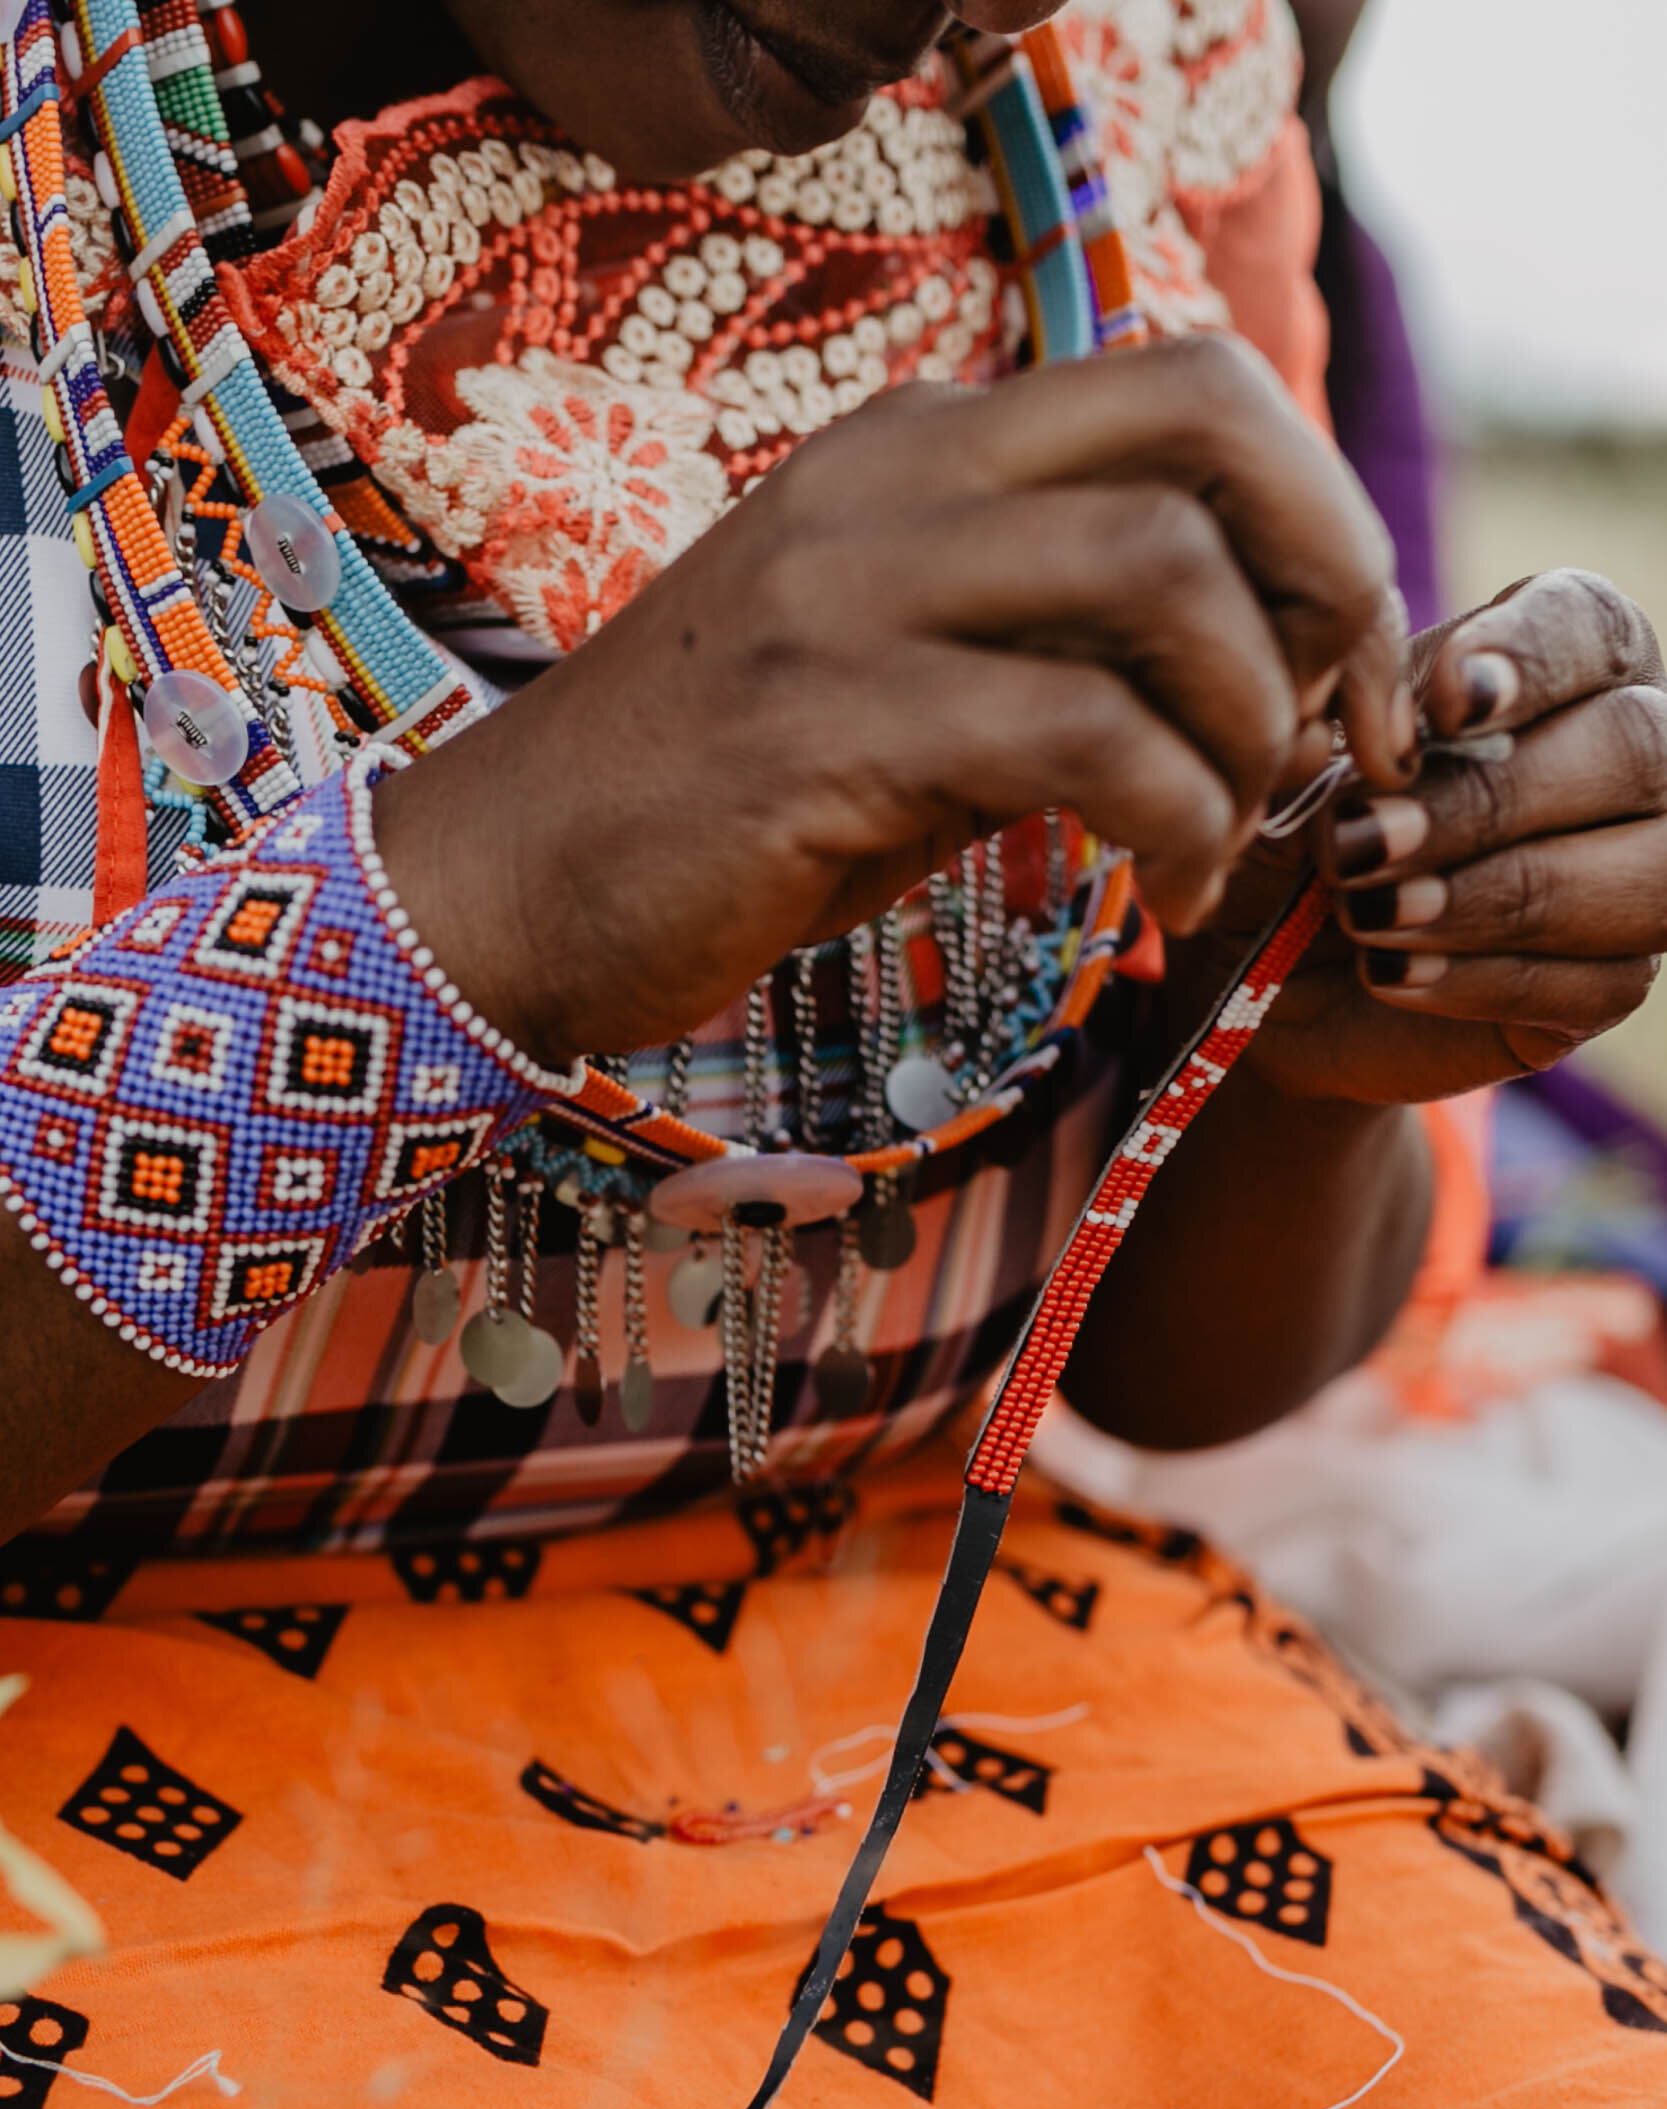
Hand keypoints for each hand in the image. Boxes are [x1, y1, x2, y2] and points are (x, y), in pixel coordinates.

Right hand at [372, 333, 1406, 1066]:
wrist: (499, 892)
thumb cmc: (714, 813)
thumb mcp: (900, 696)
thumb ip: (1047, 652)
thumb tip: (1250, 672)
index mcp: (912, 452)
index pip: (1183, 382)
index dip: (1314, 509)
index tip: (1341, 666)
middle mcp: (889, 480)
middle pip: (1203, 418)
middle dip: (1331, 573)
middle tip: (1341, 729)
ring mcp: (850, 591)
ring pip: (1161, 574)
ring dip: (1246, 726)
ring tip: (1219, 840)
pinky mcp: (828, 724)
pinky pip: (1082, 733)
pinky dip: (1171, 822)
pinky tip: (1157, 898)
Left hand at [1223, 570, 1666, 1103]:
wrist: (1268, 972)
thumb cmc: (1290, 838)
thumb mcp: (1286, 772)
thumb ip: (1330, 724)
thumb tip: (1355, 738)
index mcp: (1558, 667)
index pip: (1591, 625)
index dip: (1532, 658)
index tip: (1445, 705)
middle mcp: (1627, 756)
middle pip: (1636, 747)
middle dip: (1488, 802)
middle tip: (1361, 841)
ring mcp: (1638, 872)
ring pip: (1646, 872)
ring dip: (1492, 897)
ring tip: (1367, 916)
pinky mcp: (1613, 980)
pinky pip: (1601, 981)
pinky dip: (1483, 979)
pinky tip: (1391, 971)